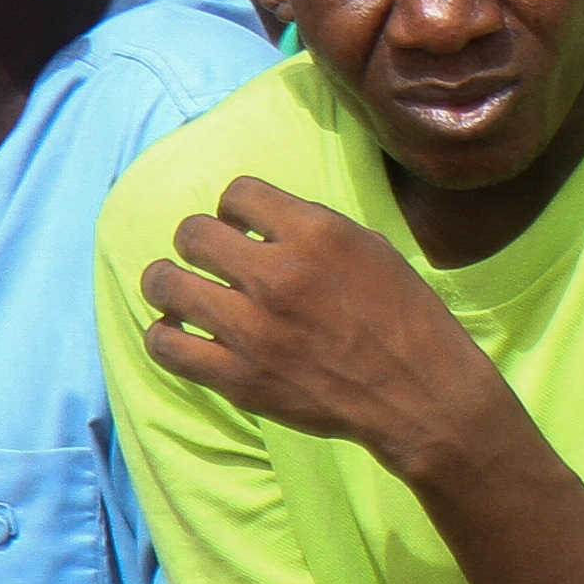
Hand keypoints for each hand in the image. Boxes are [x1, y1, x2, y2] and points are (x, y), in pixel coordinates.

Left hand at [136, 177, 509, 471]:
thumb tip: (264, 223)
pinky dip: (165, 334)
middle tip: (210, 257)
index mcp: (318, 233)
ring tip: (177, 288)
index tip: (242, 225)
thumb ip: (315, 229)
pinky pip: (166, 345)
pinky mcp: (237, 377)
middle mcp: (278, 274)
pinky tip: (182, 331)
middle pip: (193, 233)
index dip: (236, 207)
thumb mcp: (372, 248)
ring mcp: (252, 329)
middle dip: (198, 240)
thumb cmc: (404, 315)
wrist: (418, 391)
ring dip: (167, 281)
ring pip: (166, 284)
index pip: (238, 192)